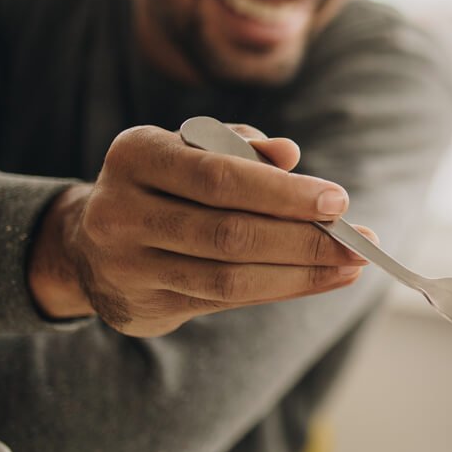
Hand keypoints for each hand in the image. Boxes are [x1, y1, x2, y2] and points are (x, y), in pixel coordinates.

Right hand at [27, 123, 371, 336]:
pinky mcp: (143, 305)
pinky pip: (224, 301)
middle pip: (229, 232)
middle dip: (304, 239)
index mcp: (137, 155)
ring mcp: (127, 264)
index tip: (339, 200)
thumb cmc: (167, 181)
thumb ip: (241, 146)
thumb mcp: (192, 149)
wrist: (91, 241)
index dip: (282, 193)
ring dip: (301, 273)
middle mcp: (121, 211)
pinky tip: (323, 279)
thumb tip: (288, 153)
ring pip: (228, 277)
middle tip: (360, 242)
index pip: (219, 177)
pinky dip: (281, 289)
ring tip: (352, 265)